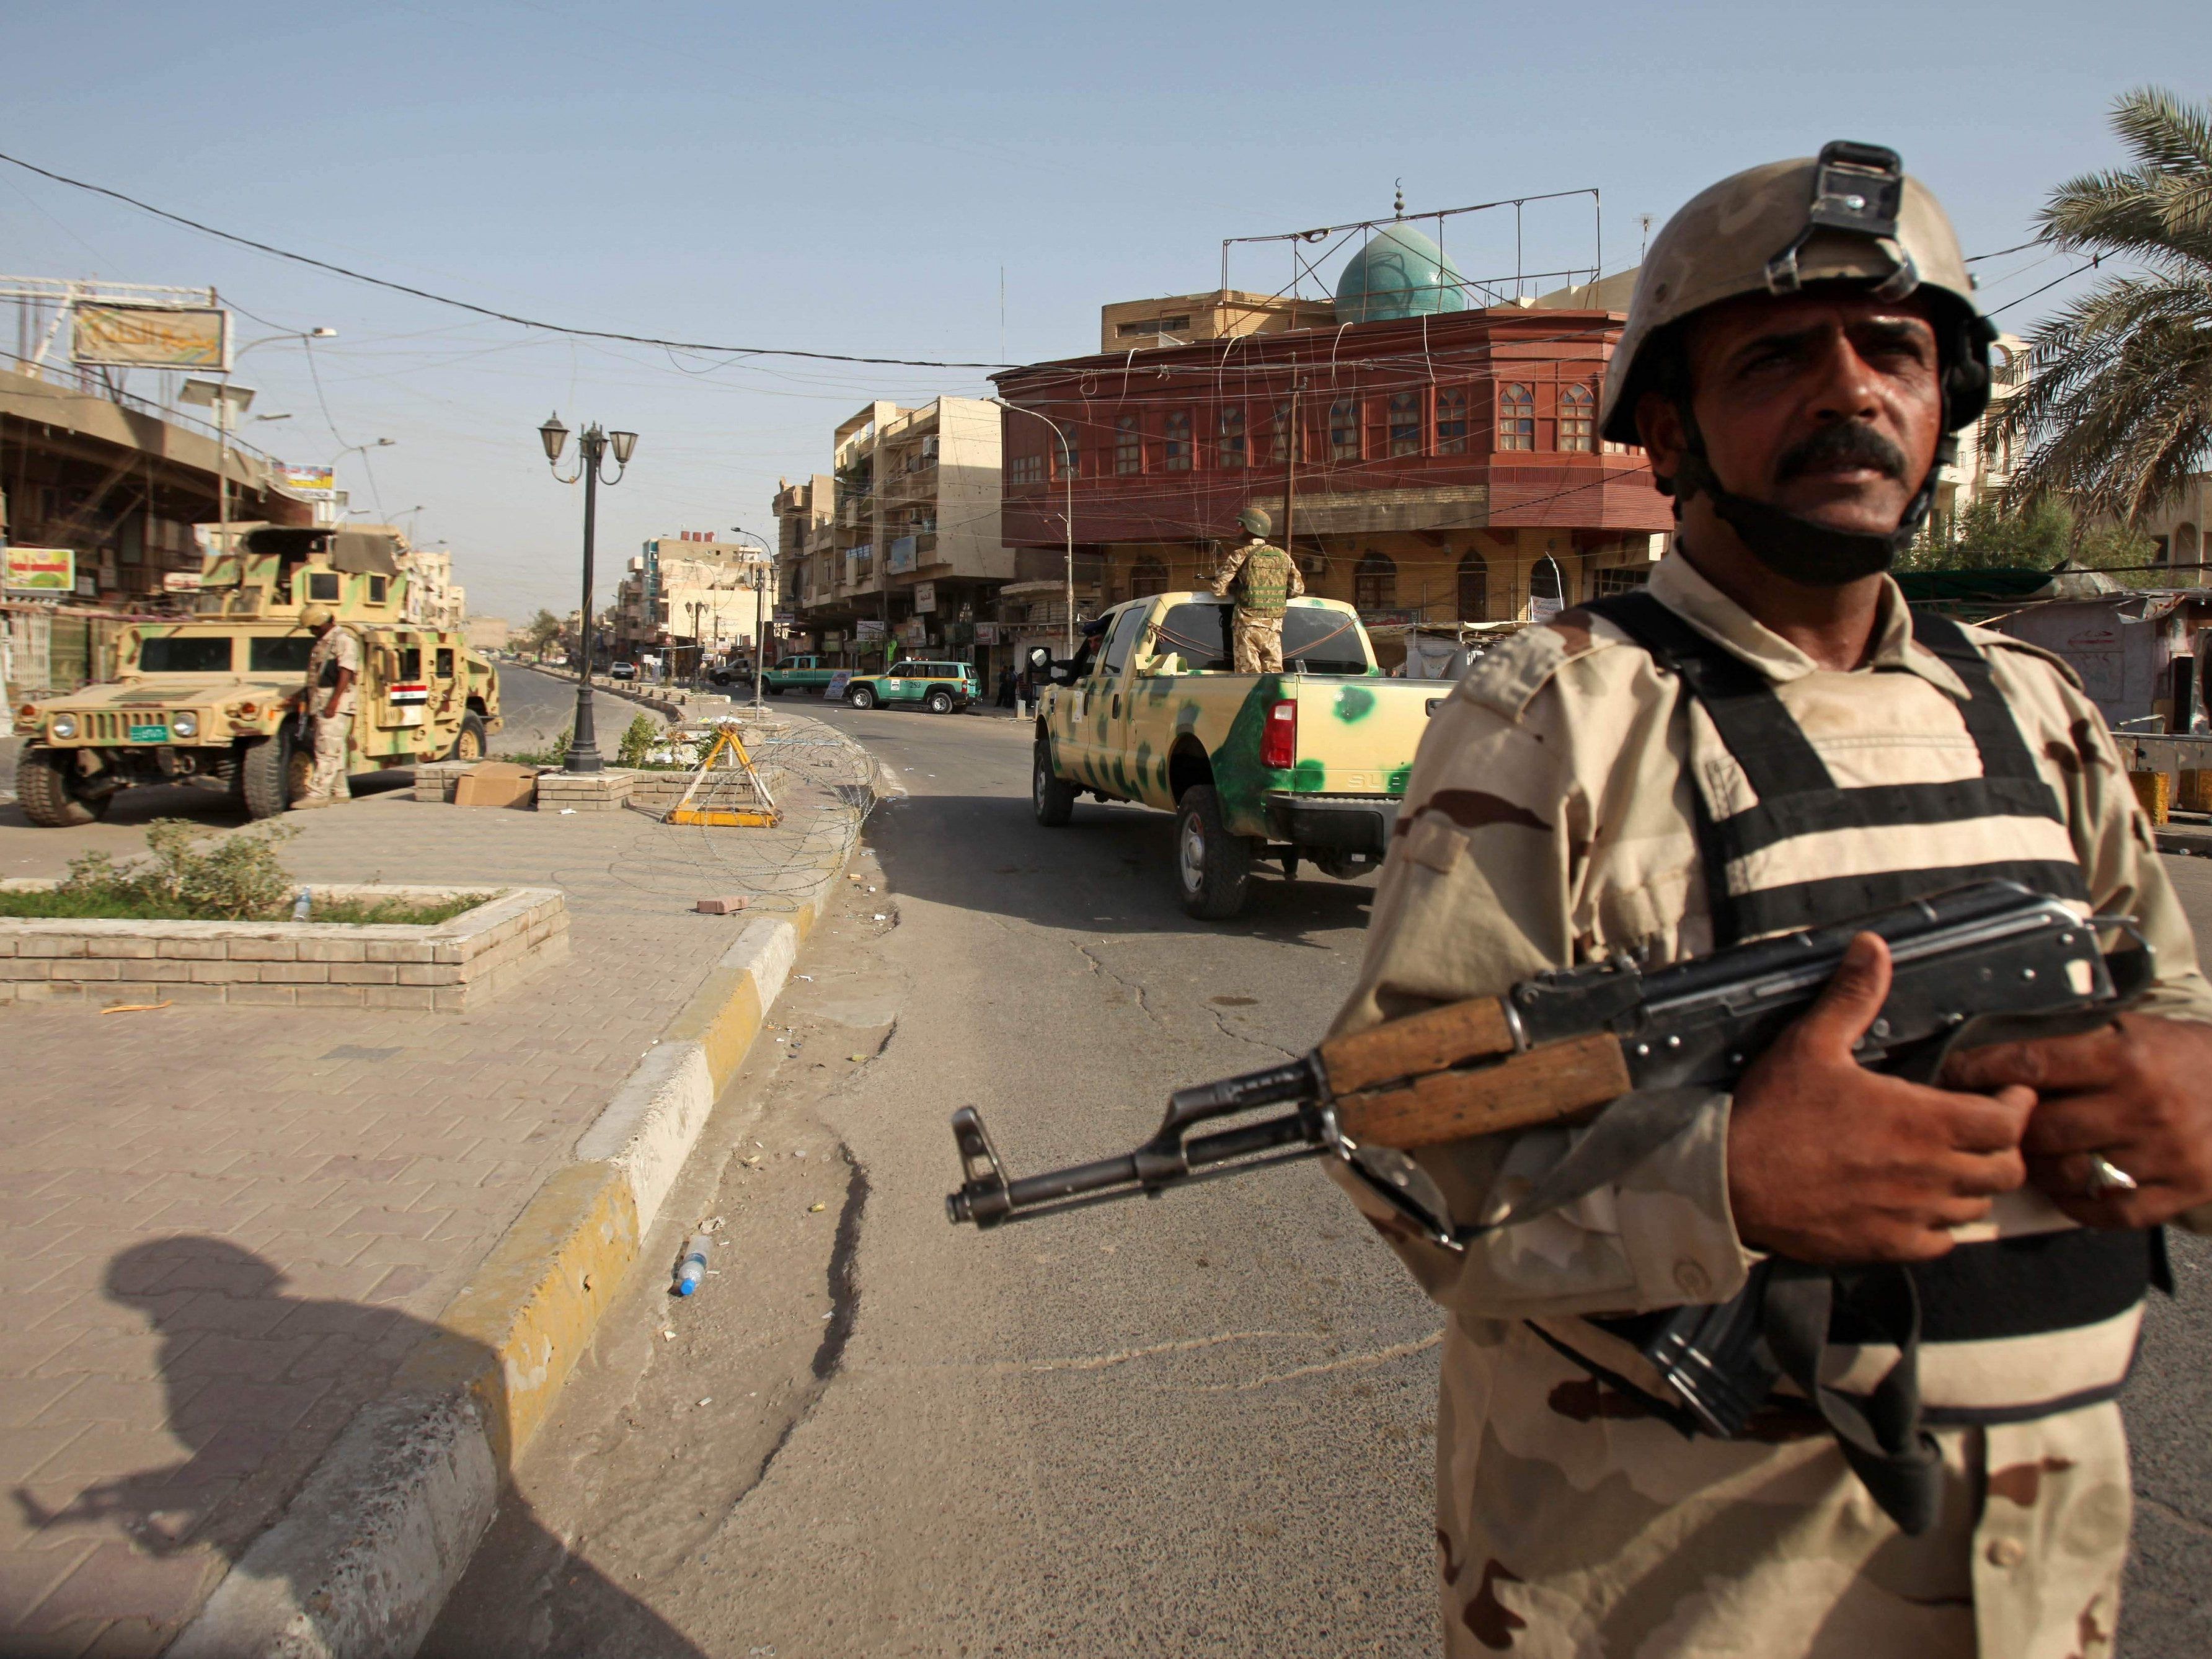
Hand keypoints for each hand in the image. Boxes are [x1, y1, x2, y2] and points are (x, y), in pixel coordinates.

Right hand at [1727, 933, 2035, 1262]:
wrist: (1730, 1182)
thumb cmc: (1773, 1113)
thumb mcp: (1812, 1043)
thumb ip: (1853, 997)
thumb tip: (1874, 946)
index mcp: (1922, 1121)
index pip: (2007, 1122)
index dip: (2017, 1106)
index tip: (2009, 1095)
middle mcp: (1930, 1173)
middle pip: (2006, 1170)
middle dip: (2005, 1147)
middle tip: (1985, 1130)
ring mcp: (1911, 1215)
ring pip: (1976, 1208)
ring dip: (1972, 1186)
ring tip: (1952, 1165)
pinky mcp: (1887, 1246)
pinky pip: (1940, 1242)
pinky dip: (1940, 1225)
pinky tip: (1918, 1205)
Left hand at [1942, 1015, 2211, 1228]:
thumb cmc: (2180, 1054)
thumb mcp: (2131, 1029)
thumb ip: (2072, 1040)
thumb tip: (1997, 1051)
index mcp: (2125, 1057)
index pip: (2031, 1064)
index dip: (1981, 1070)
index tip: (1951, 1073)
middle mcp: (2142, 1106)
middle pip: (2043, 1128)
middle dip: (2007, 1129)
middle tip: (1987, 1128)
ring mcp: (2164, 1153)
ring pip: (2070, 1173)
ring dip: (2037, 1168)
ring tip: (2026, 1156)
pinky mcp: (2183, 1190)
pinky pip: (2111, 1211)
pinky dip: (2078, 1205)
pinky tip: (2066, 1189)